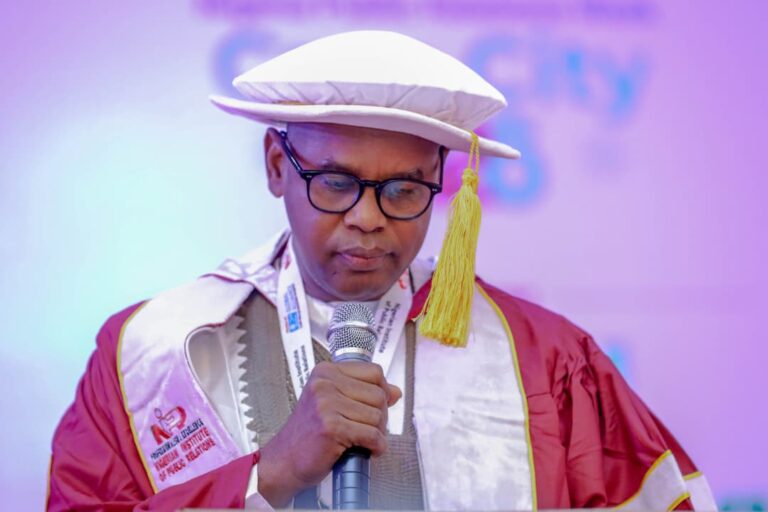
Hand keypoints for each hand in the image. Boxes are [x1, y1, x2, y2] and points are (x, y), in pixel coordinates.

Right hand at [256, 361, 401, 506]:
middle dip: (380, 416)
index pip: (374, 372)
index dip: (381, 391)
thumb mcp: (334, 403)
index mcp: (326, 372)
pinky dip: (376, 446)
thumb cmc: (309, 434)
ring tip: (362, 440)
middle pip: (378, 394)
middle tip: (367, 428)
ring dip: (377, 433)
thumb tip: (394, 391)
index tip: (375, 405)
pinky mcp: (332, 428)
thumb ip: (364, 393)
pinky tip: (367, 449)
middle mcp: (325, 384)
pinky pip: (372, 435)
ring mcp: (327, 405)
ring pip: (377, 416)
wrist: (285, 460)